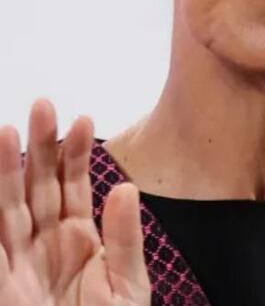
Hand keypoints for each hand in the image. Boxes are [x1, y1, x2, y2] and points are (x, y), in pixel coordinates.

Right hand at [0, 100, 150, 304]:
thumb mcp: (127, 286)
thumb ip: (125, 238)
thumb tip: (125, 187)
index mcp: (77, 238)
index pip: (74, 185)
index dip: (77, 153)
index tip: (85, 119)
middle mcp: (42, 244)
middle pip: (38, 186)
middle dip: (40, 146)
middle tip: (42, 104)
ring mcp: (16, 264)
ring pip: (7, 209)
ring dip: (5, 171)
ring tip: (7, 129)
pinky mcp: (2, 284)